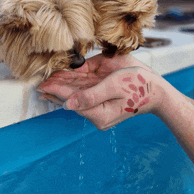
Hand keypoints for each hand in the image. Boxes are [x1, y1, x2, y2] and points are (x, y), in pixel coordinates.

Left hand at [38, 54, 163, 129]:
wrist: (154, 87)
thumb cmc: (138, 86)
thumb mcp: (114, 88)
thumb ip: (90, 96)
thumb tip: (67, 105)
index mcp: (99, 114)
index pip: (72, 101)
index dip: (58, 91)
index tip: (44, 85)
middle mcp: (96, 110)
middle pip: (71, 98)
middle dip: (56, 90)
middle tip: (39, 84)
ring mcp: (98, 102)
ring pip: (75, 92)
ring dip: (62, 86)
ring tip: (46, 82)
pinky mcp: (100, 94)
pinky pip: (83, 88)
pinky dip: (71, 82)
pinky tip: (60, 79)